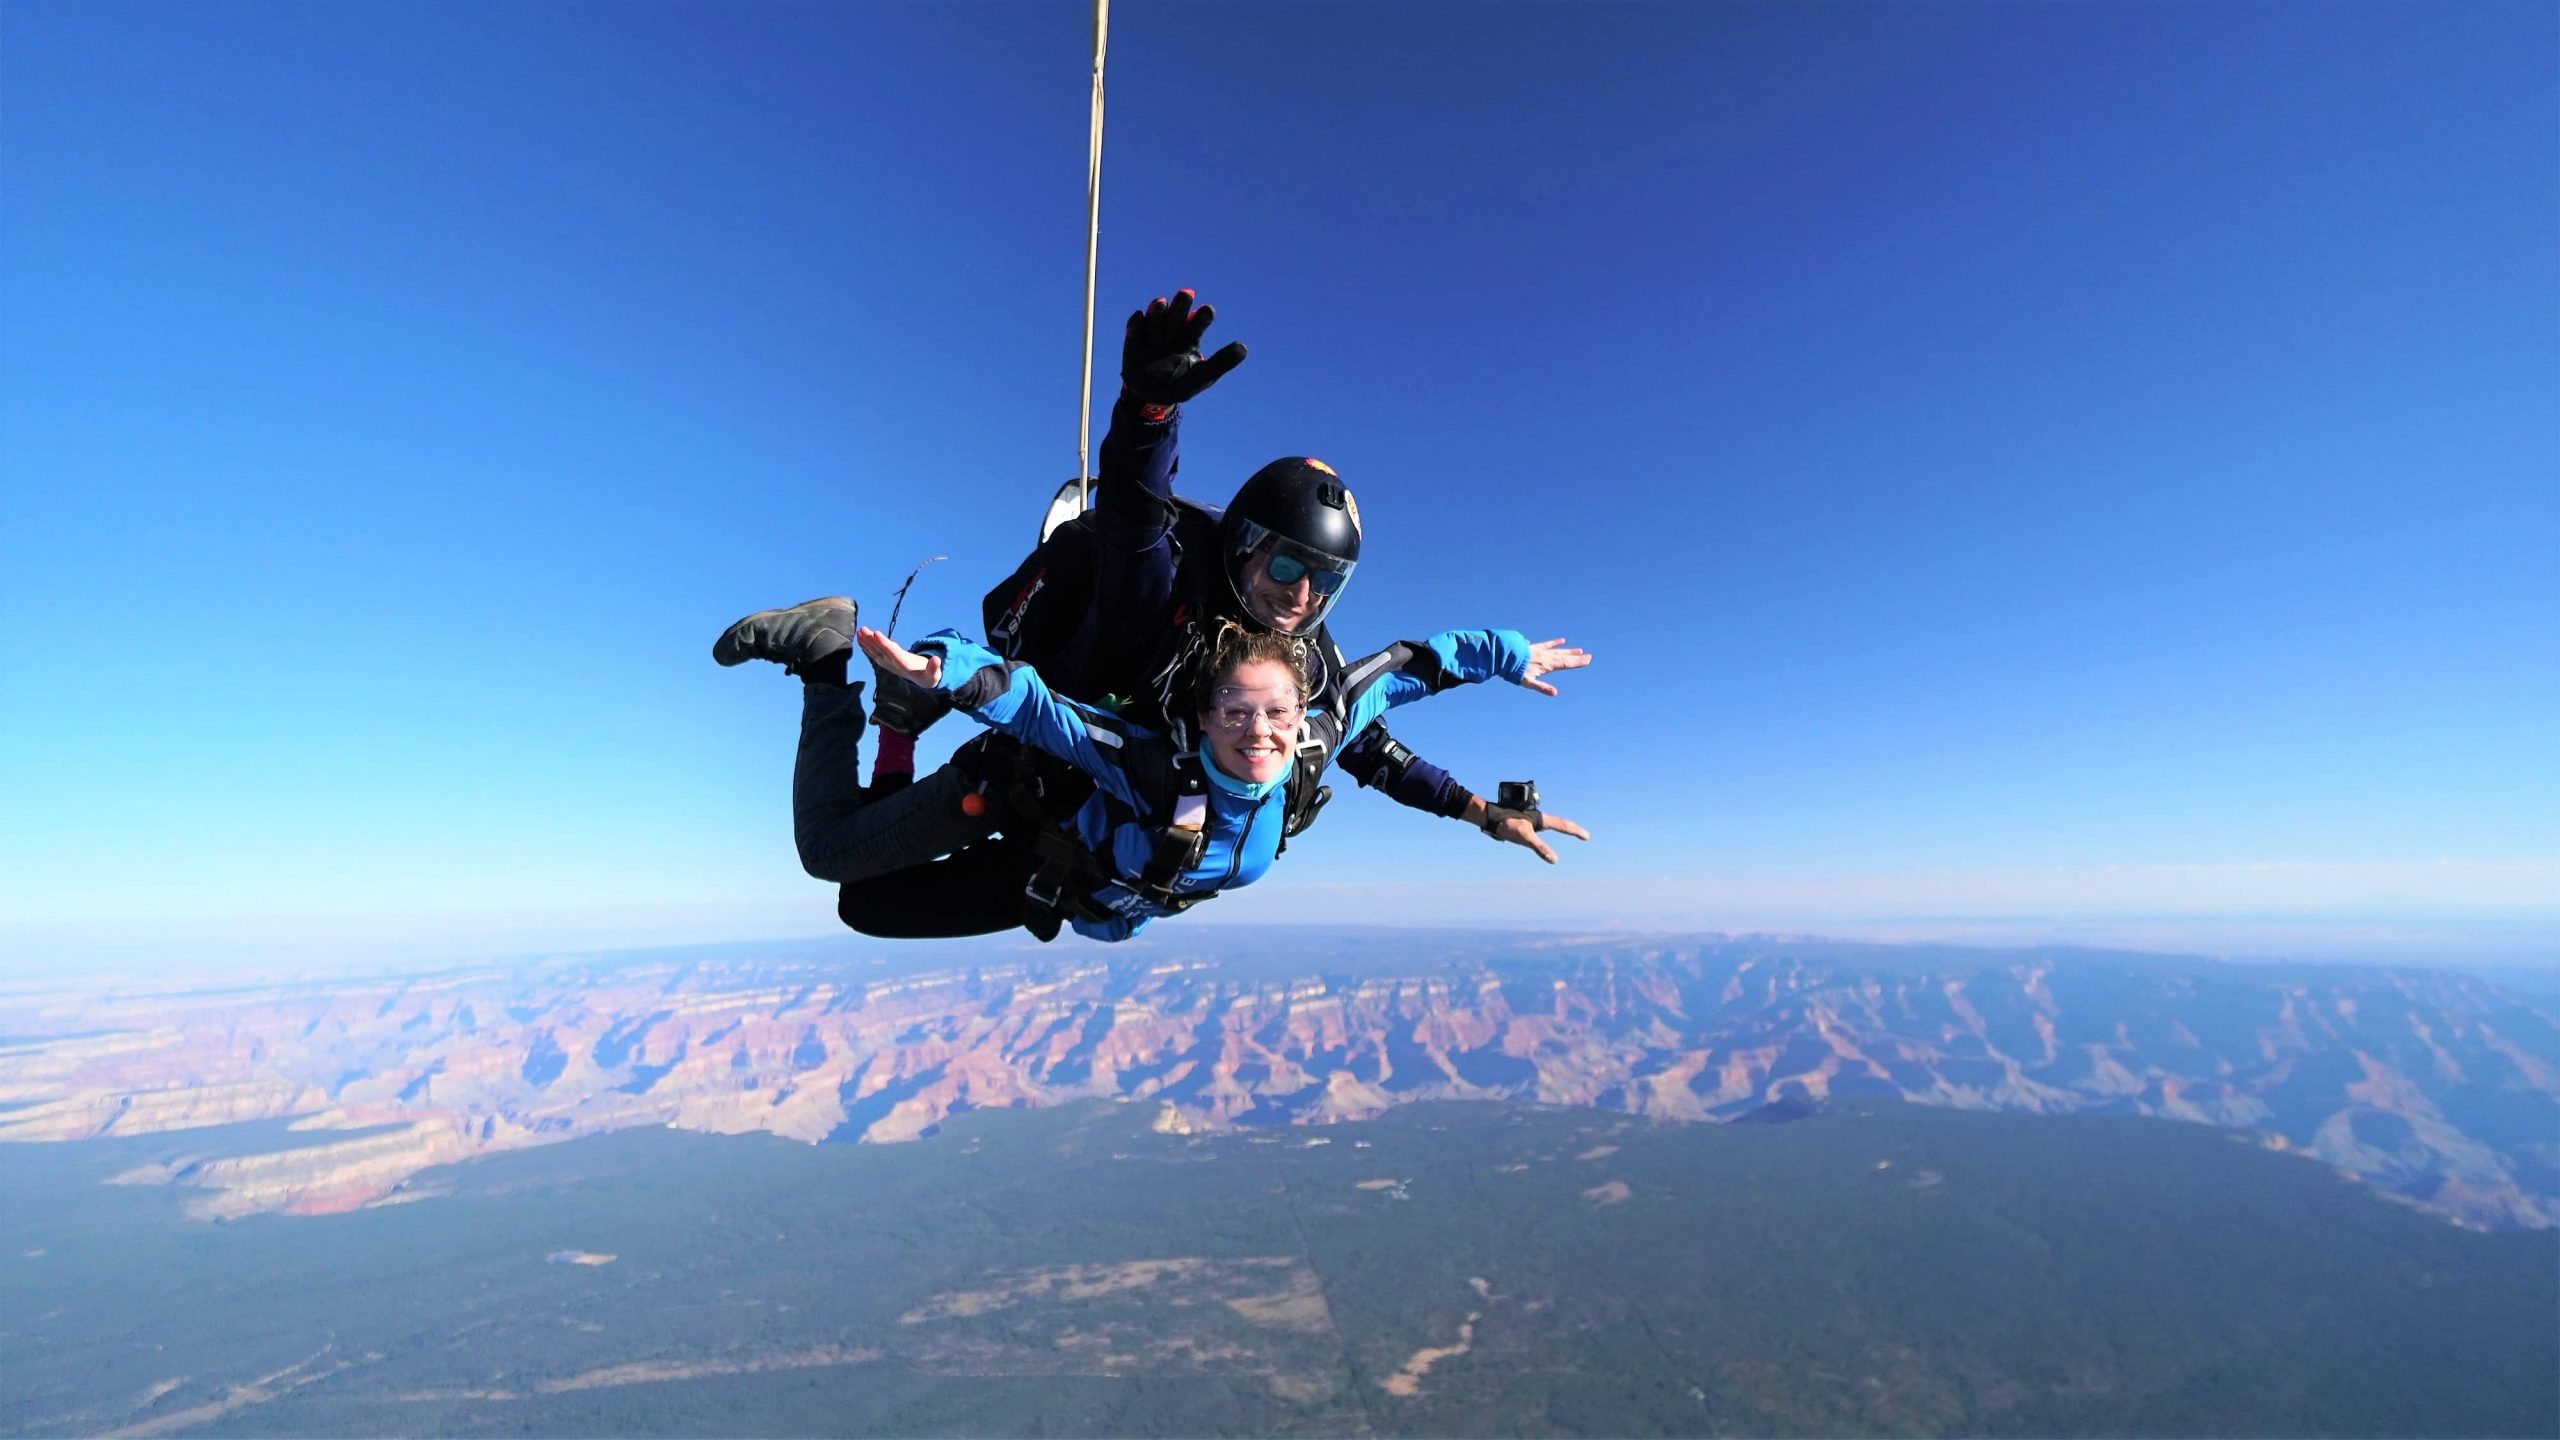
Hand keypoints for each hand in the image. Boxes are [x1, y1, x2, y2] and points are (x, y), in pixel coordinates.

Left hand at [855, 626, 940, 687]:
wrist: (923, 680)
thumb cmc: (929, 676)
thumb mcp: (934, 674)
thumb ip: (935, 668)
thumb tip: (936, 660)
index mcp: (905, 666)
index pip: (892, 653)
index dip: (884, 644)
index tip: (876, 634)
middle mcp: (894, 665)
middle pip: (880, 651)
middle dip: (871, 641)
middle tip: (863, 630)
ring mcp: (889, 663)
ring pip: (875, 652)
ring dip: (866, 642)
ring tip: (860, 631)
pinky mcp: (887, 661)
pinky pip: (874, 653)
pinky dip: (867, 645)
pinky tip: (860, 638)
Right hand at [1121, 288, 1247, 405]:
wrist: (1151, 399)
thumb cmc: (1180, 385)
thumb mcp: (1203, 376)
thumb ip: (1221, 362)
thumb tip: (1243, 348)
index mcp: (1190, 337)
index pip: (1198, 323)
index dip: (1203, 316)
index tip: (1208, 311)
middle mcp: (1172, 332)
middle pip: (1177, 315)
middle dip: (1181, 305)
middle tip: (1187, 293)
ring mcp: (1153, 336)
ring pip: (1156, 319)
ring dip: (1159, 311)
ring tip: (1162, 302)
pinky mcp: (1134, 342)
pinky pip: (1133, 330)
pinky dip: (1135, 324)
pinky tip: (1139, 317)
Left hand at [1482, 803, 1590, 864]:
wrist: (1489, 816)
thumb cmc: (1506, 825)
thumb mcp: (1524, 838)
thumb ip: (1540, 848)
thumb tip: (1555, 860)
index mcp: (1541, 819)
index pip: (1563, 825)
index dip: (1576, 831)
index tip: (1587, 837)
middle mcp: (1537, 817)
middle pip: (1559, 823)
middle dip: (1571, 829)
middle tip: (1582, 834)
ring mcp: (1530, 818)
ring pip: (1549, 823)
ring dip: (1560, 827)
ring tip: (1568, 830)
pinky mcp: (1522, 821)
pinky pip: (1539, 826)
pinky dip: (1546, 829)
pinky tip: (1539, 831)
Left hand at [1519, 638, 1590, 697]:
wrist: (1503, 655)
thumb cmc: (1514, 671)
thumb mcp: (1528, 682)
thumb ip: (1542, 687)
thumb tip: (1555, 693)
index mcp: (1546, 665)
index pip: (1565, 664)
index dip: (1577, 662)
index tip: (1588, 659)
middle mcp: (1545, 657)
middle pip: (1564, 657)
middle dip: (1576, 658)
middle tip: (1588, 656)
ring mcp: (1540, 651)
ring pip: (1557, 651)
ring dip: (1568, 651)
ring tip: (1578, 650)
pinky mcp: (1534, 648)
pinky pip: (1546, 644)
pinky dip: (1554, 643)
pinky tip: (1561, 640)